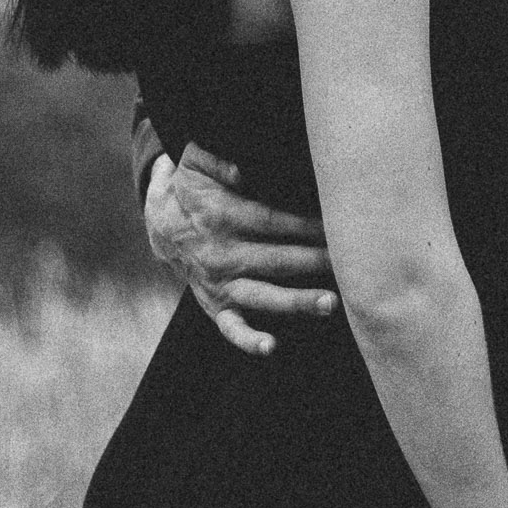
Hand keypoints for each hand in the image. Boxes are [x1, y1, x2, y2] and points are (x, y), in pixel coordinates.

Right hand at [144, 142, 336, 355]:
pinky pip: (232, 328)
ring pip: (263, 296)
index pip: (271, 222)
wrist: (160, 224)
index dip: (303, 225)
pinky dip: (249, 340)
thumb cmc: (192, 187)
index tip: (334, 225)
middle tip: (347, 263)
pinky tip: (271, 347)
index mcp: (221, 217)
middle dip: (313, 261)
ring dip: (297, 301)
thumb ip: (217, 160)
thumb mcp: (195, 161)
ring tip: (329, 303)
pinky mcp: (215, 306)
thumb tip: (240, 170)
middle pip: (276, 261)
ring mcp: (220, 285)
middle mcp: (223, 255)